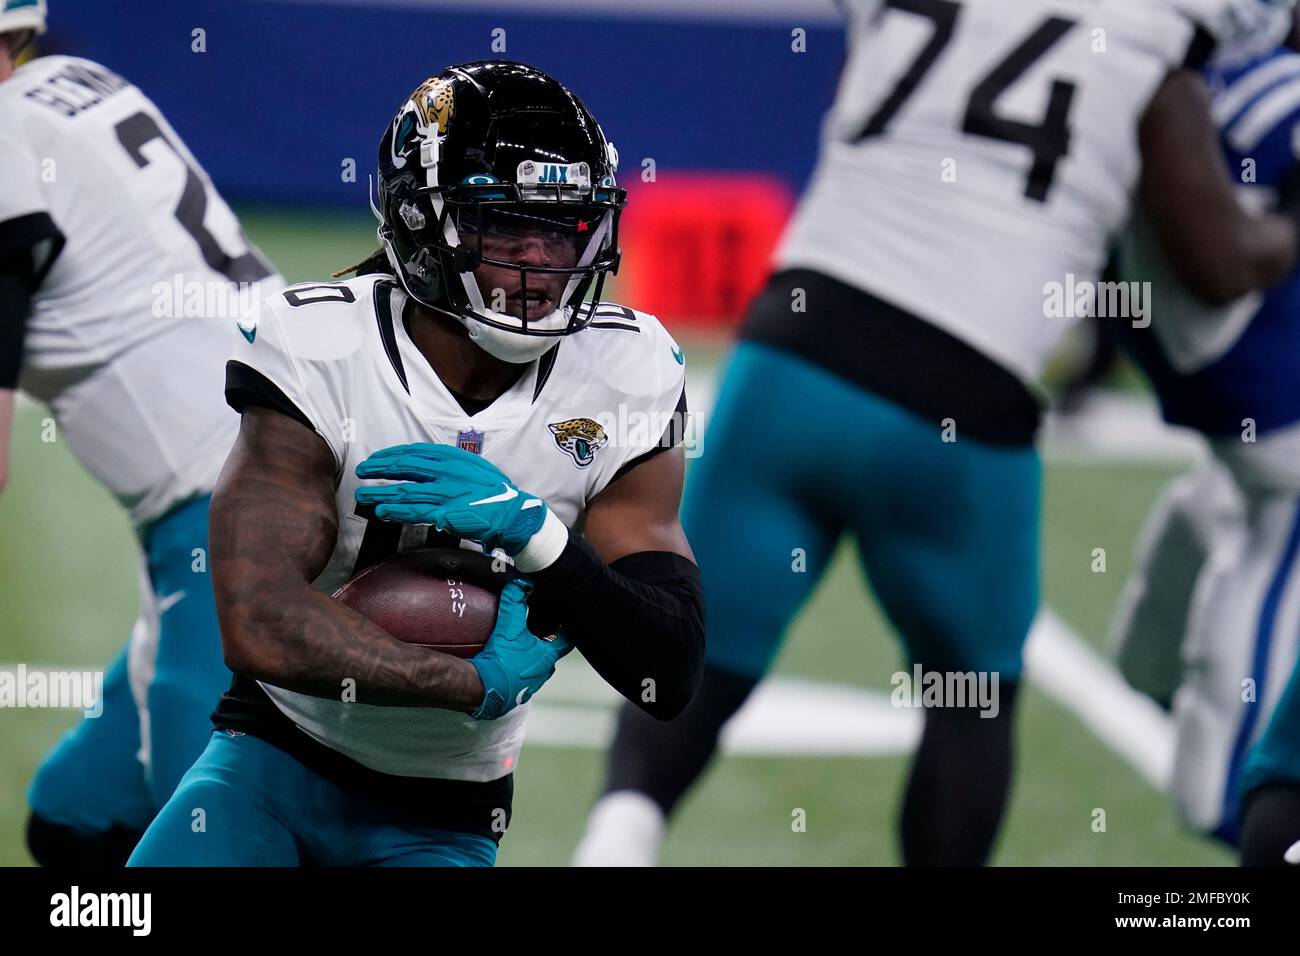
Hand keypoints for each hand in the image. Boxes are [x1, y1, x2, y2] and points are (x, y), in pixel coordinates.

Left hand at [355, 443, 568, 568]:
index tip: (377, 459)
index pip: (416, 452)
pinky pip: (416, 512)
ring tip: (363, 495)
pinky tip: (383, 512)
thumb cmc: (494, 493)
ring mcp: (447, 493)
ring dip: (382, 493)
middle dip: (381, 469)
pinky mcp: (447, 514)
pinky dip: (397, 511)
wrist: (513, 514)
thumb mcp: (473, 468)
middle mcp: (448, 473)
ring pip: (407, 491)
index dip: (392, 455)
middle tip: (362, 471)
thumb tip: (427, 467)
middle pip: (406, 467)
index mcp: (454, 458)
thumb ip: (450, 466)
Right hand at [466, 578, 571, 719]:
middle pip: (550, 654)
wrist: (483, 690)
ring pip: (535, 667)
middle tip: (539, 629)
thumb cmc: (502, 662)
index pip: (567, 641)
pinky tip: (504, 664)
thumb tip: (520, 583)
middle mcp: (543, 673)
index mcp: (547, 658)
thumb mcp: (509, 627)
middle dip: (546, 642)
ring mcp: (529, 686)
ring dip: (530, 657)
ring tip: (519, 647)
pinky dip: (515, 670)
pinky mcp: (515, 694)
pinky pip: (520, 678)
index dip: (567, 628)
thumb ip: (514, 602)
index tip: (565, 619)